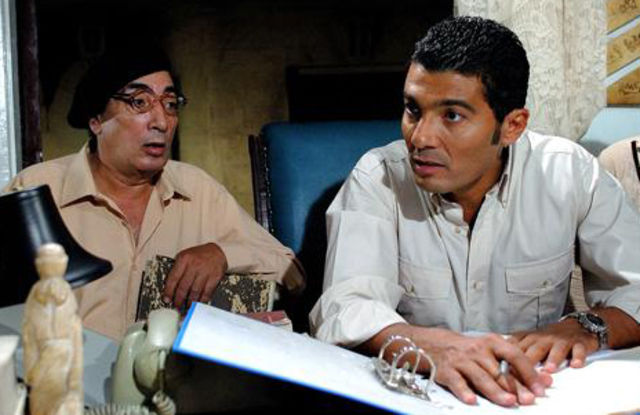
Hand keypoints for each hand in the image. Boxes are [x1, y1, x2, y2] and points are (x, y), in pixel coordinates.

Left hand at [162, 242, 227, 309]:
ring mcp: (205, 271)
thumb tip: (170, 289)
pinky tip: (197, 303)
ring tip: (186, 307)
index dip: (169, 291)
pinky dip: (201, 300)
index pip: (173, 278)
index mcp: (184, 259)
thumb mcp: (185, 257)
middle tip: (177, 306)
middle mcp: (194, 265)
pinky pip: (206, 292)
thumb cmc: (199, 255)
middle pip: (184, 287)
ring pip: (195, 291)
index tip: (167, 299)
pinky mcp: (215, 277)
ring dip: (189, 302)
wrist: (216, 251)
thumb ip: (177, 270)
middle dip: (179, 299)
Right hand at [422, 330, 550, 406]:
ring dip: (495, 391)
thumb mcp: (493, 351)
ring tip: (508, 402)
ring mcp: (461, 360)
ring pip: (481, 377)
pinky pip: (457, 382)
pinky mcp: (447, 371)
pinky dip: (464, 391)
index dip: (528, 372)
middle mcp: (477, 350)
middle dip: (514, 387)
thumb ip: (517, 366)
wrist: (437, 345)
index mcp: (492, 342)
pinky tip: (472, 400)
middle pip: (498, 371)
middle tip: (528, 400)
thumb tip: (546, 381)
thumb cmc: (472, 351)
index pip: (514, 355)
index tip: (540, 387)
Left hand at [510, 319, 598, 372]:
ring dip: (552, 359)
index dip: (511, 360)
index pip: (518, 349)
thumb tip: (497, 363)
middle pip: (535, 351)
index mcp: (530, 338)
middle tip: (524, 378)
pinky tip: (576, 365)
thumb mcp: (530, 340)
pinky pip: (579, 350)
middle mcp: (544, 338)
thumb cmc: (549, 337)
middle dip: (529, 363)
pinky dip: (578, 357)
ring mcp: (562, 341)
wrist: (577, 325)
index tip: (504, 372)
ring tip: (548, 370)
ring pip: (556, 349)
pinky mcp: (579, 343)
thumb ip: (516, 349)